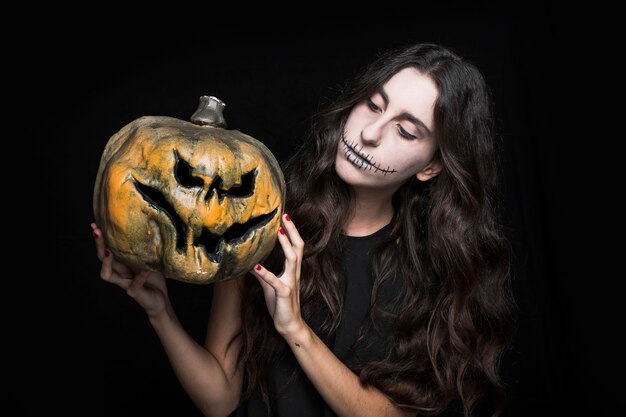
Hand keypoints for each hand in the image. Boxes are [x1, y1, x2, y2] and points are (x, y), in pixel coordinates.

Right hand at [91, 223, 169, 317]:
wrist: (160, 301)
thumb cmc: (153, 279)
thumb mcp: (148, 261)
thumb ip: (144, 250)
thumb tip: (148, 227)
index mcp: (121, 264)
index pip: (107, 250)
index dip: (100, 239)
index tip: (95, 224)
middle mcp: (119, 274)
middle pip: (102, 259)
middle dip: (99, 245)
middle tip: (96, 231)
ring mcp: (125, 284)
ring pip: (107, 274)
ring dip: (107, 262)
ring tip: (108, 250)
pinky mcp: (134, 293)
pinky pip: (134, 284)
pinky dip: (139, 276)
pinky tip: (145, 269)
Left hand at [250, 214, 304, 336]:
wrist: (290, 325)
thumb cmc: (280, 305)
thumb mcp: (270, 286)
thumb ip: (262, 273)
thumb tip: (249, 262)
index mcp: (292, 270)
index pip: (296, 246)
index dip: (292, 231)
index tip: (286, 217)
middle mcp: (294, 273)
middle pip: (298, 247)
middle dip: (292, 231)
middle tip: (285, 216)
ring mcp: (290, 282)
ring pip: (292, 259)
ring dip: (285, 244)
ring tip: (277, 232)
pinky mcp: (283, 292)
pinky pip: (274, 280)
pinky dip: (264, 272)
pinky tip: (255, 265)